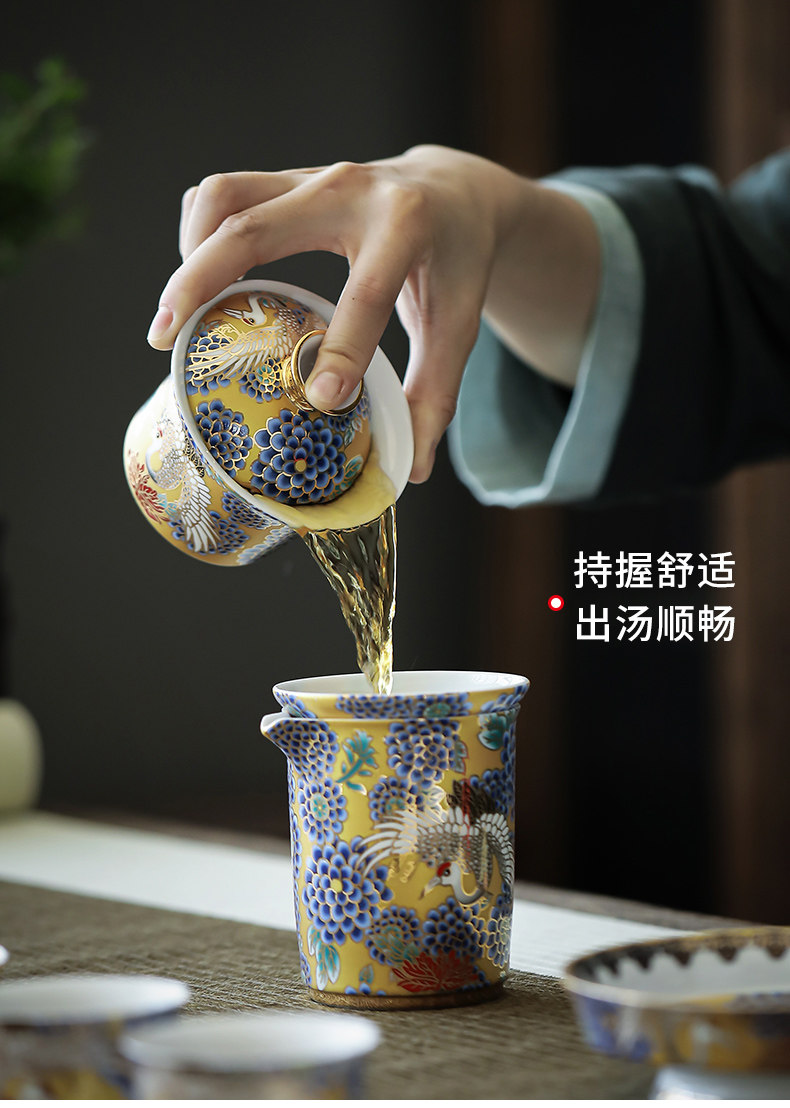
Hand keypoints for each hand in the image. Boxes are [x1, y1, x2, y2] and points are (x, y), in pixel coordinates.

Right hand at [148, 145, 598, 482]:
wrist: (454, 192)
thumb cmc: (456, 264)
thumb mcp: (460, 324)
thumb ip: (437, 393)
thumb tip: (412, 468)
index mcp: (406, 225)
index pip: (368, 290)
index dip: (344, 349)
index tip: (321, 400)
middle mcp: (350, 190)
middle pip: (255, 227)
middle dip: (201, 281)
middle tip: (166, 341)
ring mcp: (312, 178)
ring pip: (223, 198)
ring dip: (189, 254)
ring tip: (176, 318)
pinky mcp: (288, 180)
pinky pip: (223, 194)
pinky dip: (199, 234)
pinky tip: (199, 282)